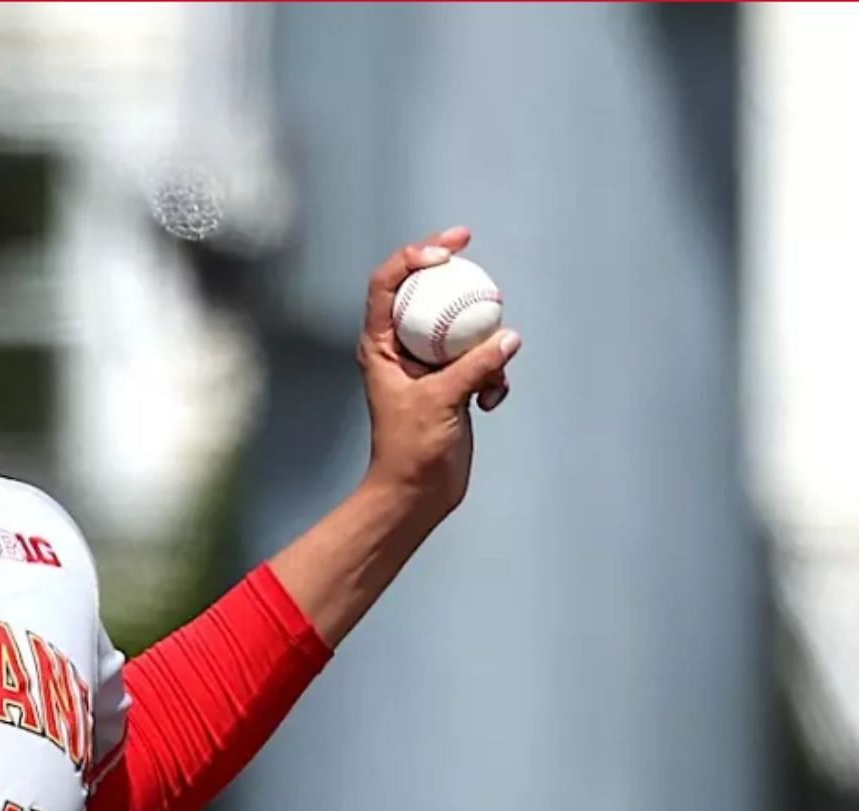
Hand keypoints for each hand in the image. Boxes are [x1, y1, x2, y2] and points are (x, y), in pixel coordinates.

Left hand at [357, 225, 521, 515]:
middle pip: (421, 291)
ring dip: (482, 343)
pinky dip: (492, 375)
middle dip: (446, 266)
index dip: (411, 257)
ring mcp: (427, 364)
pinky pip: (479, 360)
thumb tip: (508, 338)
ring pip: (458, 326)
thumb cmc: (411, 449)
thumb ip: (474, 366)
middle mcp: (399, 348)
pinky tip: (492, 401)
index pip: (386, 284)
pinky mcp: (451, 383)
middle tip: (467, 240)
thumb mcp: (441, 401)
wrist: (417, 492)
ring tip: (488, 377)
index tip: (446, 250)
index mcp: (379, 345)